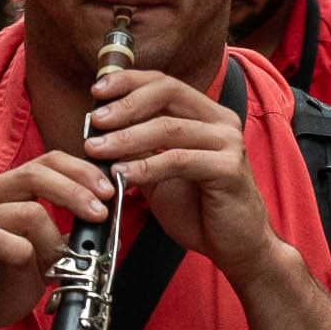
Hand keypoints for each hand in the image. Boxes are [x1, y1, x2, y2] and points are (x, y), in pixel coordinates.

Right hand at [0, 153, 94, 329]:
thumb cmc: (0, 285)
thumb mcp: (44, 256)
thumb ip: (66, 234)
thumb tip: (103, 224)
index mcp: (3, 191)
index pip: (46, 162)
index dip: (80, 172)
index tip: (107, 192)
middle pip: (36, 173)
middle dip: (76, 192)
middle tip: (99, 214)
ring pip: (27, 211)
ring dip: (53, 240)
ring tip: (57, 264)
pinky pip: (0, 239)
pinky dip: (24, 253)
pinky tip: (27, 265)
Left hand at [89, 64, 278, 282]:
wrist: (236, 246)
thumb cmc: (200, 210)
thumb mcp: (161, 174)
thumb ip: (139, 151)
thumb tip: (101, 133)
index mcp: (206, 115)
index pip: (164, 84)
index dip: (129, 82)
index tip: (97, 90)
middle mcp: (221, 121)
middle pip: (168, 93)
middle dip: (125, 105)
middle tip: (94, 120)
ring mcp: (228, 143)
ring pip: (169, 128)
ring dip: (127, 137)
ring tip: (97, 148)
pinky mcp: (228, 168)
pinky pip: (179, 160)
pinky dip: (146, 167)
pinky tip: (121, 174)